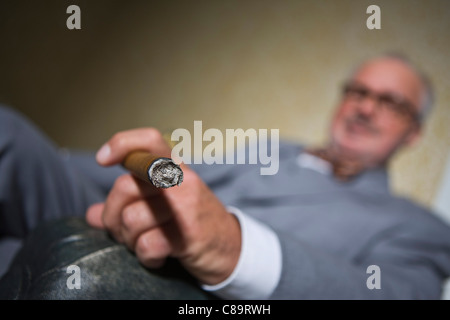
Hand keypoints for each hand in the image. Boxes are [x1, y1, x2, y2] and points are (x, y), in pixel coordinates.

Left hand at [85, 128, 241, 284]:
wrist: (230, 248)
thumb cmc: (191, 223)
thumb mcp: (162, 207)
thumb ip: (126, 206)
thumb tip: (91, 214)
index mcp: (174, 169)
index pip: (149, 141)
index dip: (121, 143)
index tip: (102, 160)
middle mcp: (182, 181)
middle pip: (124, 187)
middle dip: (112, 215)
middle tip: (122, 229)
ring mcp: (187, 207)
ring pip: (131, 219)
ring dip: (129, 239)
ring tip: (143, 242)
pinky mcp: (189, 235)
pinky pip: (147, 245)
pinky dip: (146, 256)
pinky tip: (157, 255)